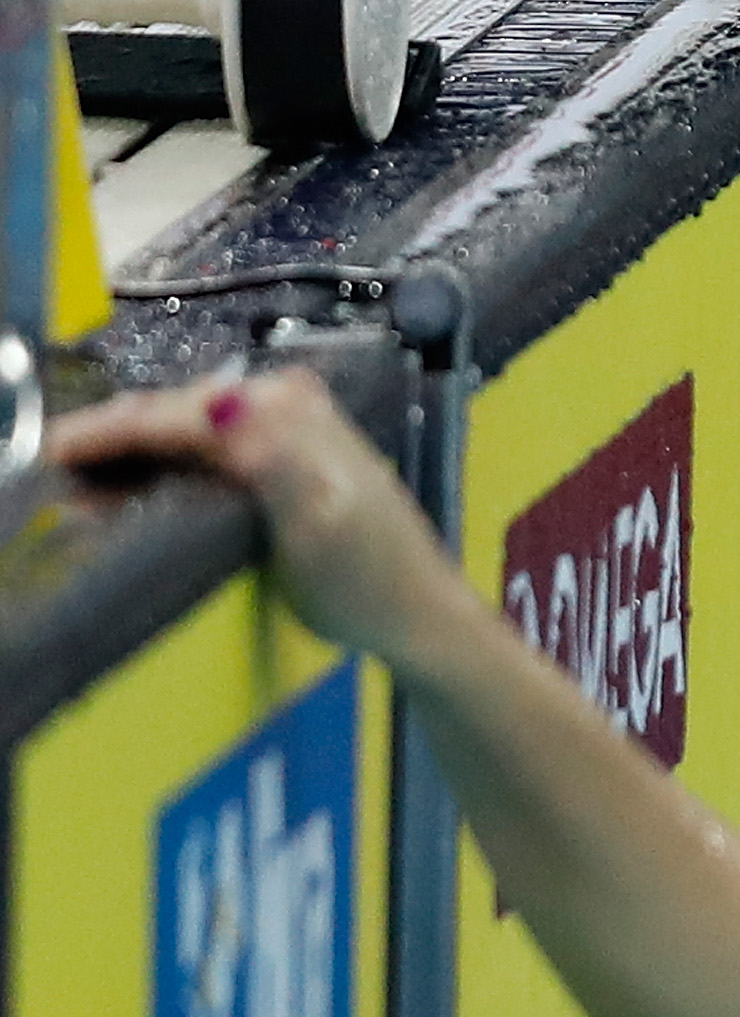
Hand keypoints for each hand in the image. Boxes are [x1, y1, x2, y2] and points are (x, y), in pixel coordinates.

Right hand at [50, 372, 469, 661]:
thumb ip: (272, 459)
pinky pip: (200, 455)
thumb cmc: (368, 579)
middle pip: (169, 417)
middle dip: (106, 446)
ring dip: (125, 461)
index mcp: (285, 412)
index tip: (49, 458)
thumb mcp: (315, 521)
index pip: (171, 412)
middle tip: (48, 477)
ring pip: (179, 435)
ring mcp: (282, 429)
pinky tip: (123, 498)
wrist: (413, 612)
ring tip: (73, 493)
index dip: (102, 435)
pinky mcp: (279, 458)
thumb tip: (224, 404)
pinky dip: (158, 473)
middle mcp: (284, 406)